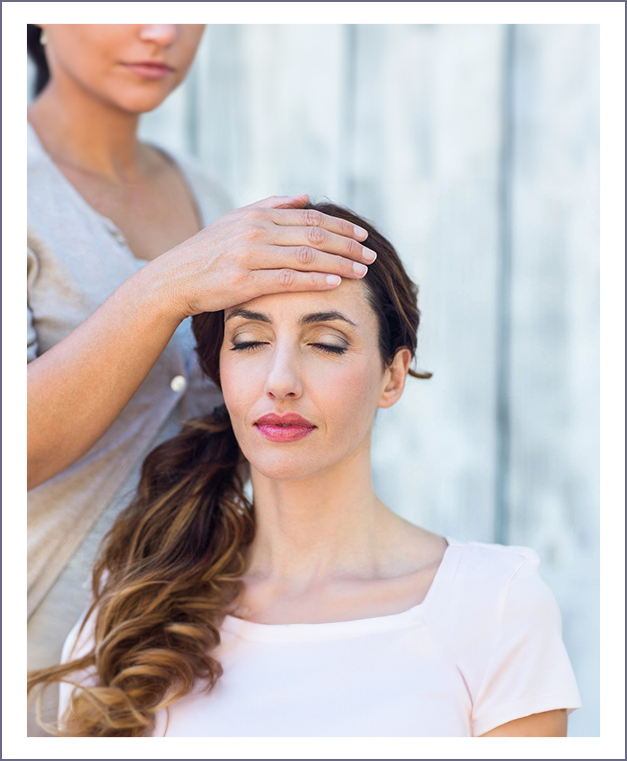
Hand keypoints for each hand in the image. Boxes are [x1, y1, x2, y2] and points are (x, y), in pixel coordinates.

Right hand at [146, 194, 376, 319]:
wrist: (174, 278)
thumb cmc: (207, 252)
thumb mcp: (236, 220)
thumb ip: (272, 205)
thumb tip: (306, 197)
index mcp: (258, 214)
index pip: (310, 218)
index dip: (340, 228)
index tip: (362, 237)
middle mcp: (256, 230)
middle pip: (314, 235)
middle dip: (347, 246)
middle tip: (371, 255)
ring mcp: (250, 255)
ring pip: (306, 256)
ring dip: (339, 263)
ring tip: (362, 271)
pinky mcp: (244, 281)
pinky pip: (288, 279)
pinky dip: (315, 280)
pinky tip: (336, 282)